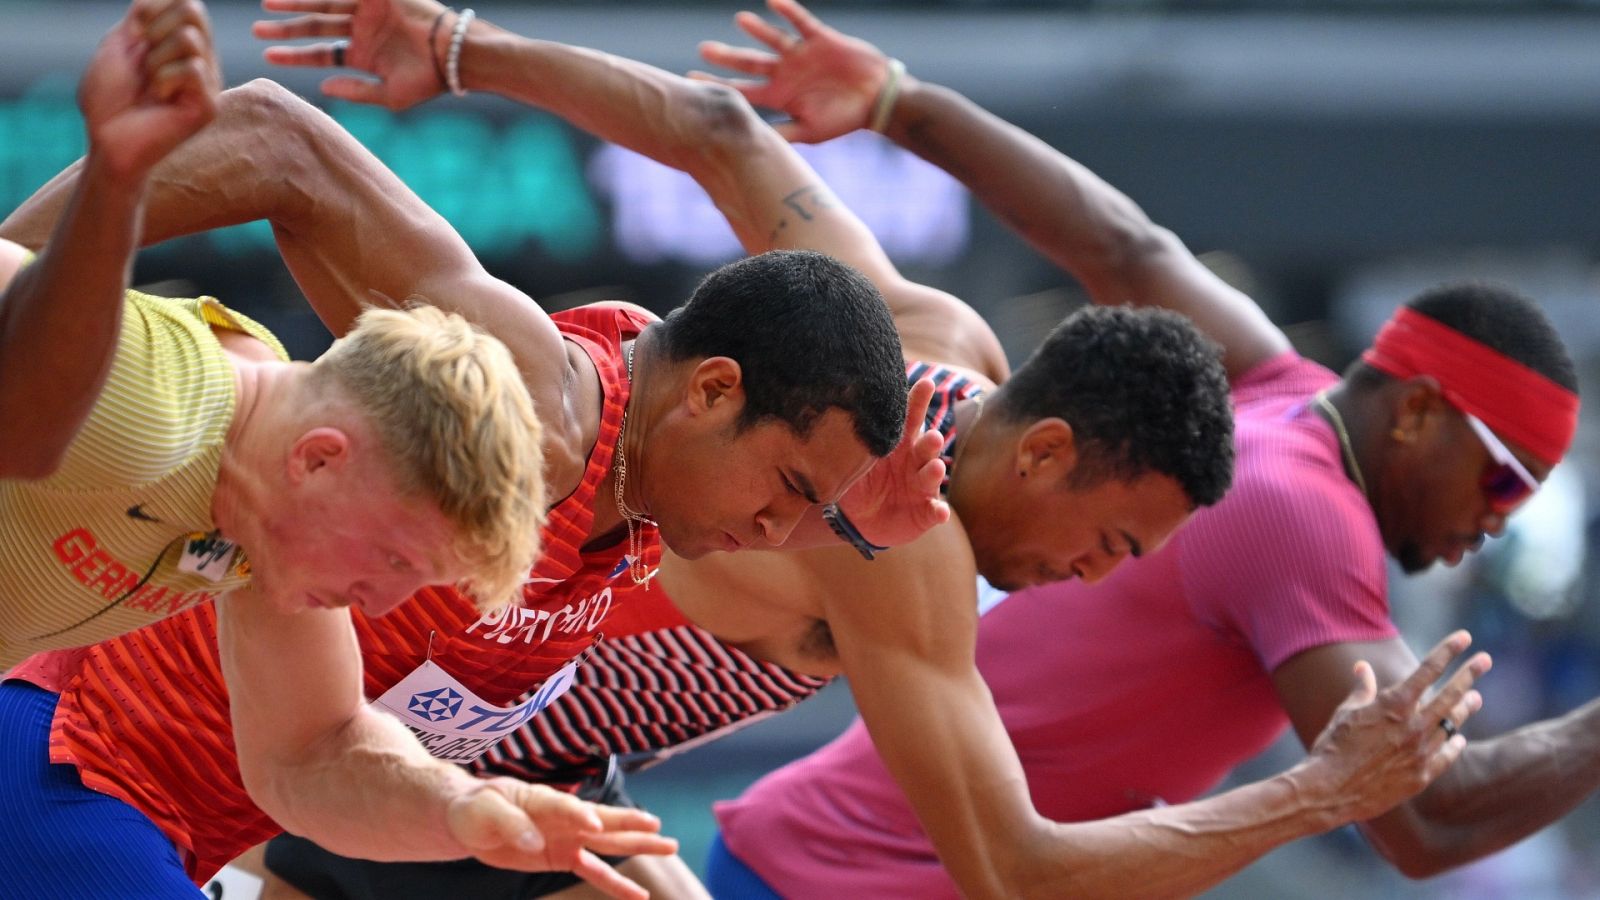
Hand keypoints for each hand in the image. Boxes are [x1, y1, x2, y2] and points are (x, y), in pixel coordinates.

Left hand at [81, 0, 221, 178]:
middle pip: (194, 10)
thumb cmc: (108, 99)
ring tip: (150, 84)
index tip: (135, 32)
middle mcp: (201, 59)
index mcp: (180, 44)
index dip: (154, 5)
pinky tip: (159, 98)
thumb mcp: (119, 45)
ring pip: (191, 39)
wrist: (107, 139)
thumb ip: (142, 17)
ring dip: (156, 59)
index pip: (186, 0)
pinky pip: (193, 69)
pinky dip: (164, 79)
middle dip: (156, 27)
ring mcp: (208, 82)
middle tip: (143, 57)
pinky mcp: (209, 105)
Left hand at [253, 0, 453, 109]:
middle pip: (316, 28)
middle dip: (287, 28)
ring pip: (324, 6)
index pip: (321, 54)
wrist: (454, 55)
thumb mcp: (389, 94)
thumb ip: (356, 91)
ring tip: (268, 6)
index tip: (268, 56)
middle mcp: (362, 31)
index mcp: (363, 55)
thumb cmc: (428, 80)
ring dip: (296, 5)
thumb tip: (324, 86)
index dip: (294, 55)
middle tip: (257, 30)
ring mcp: (368, 11)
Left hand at [448, 778, 677, 899]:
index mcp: (541, 799)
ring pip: (608, 842)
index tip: (594, 823)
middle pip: (600, 819)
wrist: (468, 819)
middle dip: (628, 823)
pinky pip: (594, 870)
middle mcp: (562, 816)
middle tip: (657, 826)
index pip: (563, 805)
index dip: (578, 813)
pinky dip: (616, 882)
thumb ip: (511, 825)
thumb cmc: (475, 808)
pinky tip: (639, 894)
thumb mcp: (483, 812)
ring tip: (670, 847)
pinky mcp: (563, 856)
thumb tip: (536, 844)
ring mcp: (567, 836)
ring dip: (637, 845)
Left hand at [692, 0, 892, 143]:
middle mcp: (785, 73)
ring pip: (773, 39)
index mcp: (780, 96)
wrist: (877, 100)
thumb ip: (783, 134)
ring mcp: (801, 54)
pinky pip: (801, 21)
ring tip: (740, 20)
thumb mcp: (811, 132)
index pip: (743, 91)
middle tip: (704, 49)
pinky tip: (773, 1)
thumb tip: (754, 144)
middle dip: (727, 58)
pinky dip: (789, 11)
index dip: (719, 86)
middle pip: (750, 63)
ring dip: (758, 30)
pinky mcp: (820, 38)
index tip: (693, 82)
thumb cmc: (844, 119)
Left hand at [834, 377, 951, 548]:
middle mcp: (916, 460)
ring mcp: (923, 486)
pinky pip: (935, 511)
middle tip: (932, 436)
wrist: (859, 520)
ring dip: (934, 471)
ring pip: (932, 474)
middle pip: (927, 445)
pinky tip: (940, 513)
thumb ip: (844, 446)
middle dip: (931, 440)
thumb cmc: (857, 483)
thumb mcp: (848, 464)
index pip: (909, 418)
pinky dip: (939, 512)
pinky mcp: (926, 512)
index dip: (918, 401)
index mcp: (898, 443)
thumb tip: (819, 424)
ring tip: (934, 468)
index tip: (926, 383)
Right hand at [1298, 630, 1490, 824]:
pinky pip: (1446, 756)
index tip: (1464, 637)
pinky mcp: (1422, 776)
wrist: (1330, 790)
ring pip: (1452, 724)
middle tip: (1486, 659)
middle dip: (1470, 674)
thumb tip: (1363, 668)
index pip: (1428, 669)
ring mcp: (1421, 752)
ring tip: (1476, 697)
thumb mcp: (1345, 712)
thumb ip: (1362, 689)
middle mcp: (1414, 725)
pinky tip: (1459, 739)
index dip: (1448, 651)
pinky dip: (1454, 744)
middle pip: (1450, 694)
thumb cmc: (1333, 746)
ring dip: (1465, 708)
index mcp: (1394, 704)